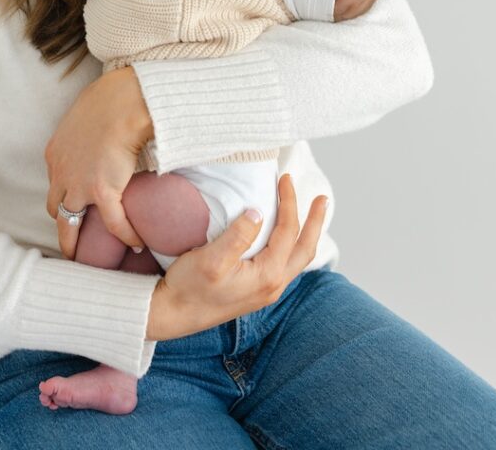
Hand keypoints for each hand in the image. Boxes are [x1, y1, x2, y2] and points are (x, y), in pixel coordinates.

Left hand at [45, 66, 153, 260]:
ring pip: (69, 223)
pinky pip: (113, 224)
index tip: (73, 204)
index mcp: (56, 153)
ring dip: (76, 241)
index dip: (64, 195)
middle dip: (63, 223)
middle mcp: (61, 172)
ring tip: (85, 257)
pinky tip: (135, 244)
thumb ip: (90, 129)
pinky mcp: (102, 192)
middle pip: (55, 207)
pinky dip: (125, 235)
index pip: (55, 183)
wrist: (123, 102)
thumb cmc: (111, 98)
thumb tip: (107, 129)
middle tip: (72, 239)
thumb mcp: (88, 113)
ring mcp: (79, 185)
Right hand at [146, 173, 327, 340]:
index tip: (285, 179)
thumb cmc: (189, 288)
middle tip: (322, 199)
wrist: (173, 315)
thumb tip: (258, 212)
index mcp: (267, 276)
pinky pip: (284, 264)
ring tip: (310, 215)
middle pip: (305, 249)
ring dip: (306, 234)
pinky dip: (291, 245)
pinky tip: (283, 238)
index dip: (289, 203)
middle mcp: (273, 285)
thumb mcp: (212, 259)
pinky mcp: (256, 291)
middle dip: (316, 222)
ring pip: (297, 259)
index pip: (288, 232)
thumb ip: (238, 235)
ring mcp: (266, 290)